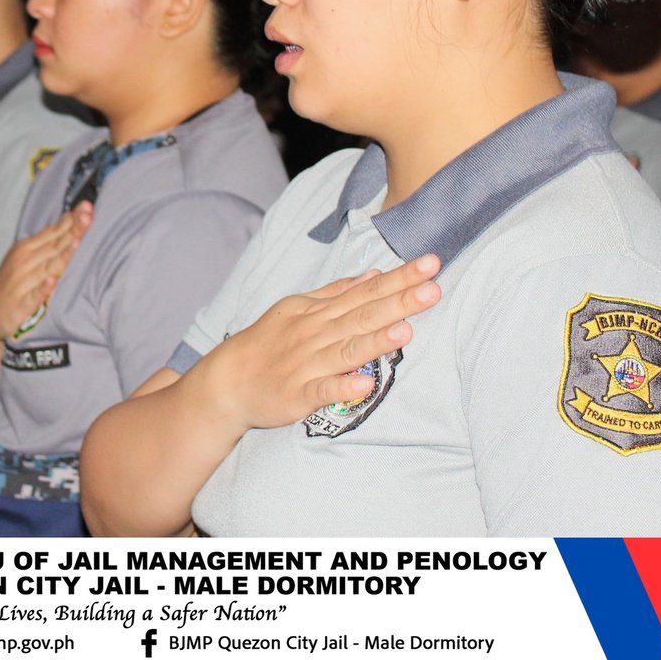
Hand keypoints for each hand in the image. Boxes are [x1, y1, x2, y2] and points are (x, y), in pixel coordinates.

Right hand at [0, 204, 92, 340]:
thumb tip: (71, 219)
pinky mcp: (21, 305)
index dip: (71, 219)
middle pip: (54, 246)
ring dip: (61, 255)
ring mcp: (22, 283)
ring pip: (46, 268)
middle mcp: (24, 262)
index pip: (54, 231)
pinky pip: (34, 296)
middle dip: (72, 231)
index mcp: (27, 248)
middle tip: (88, 216)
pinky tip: (51, 280)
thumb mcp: (27, 256)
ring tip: (76, 242)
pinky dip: (43, 288)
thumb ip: (49, 240)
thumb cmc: (13, 280)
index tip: (87, 206)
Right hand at [189, 254, 441, 434]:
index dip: (399, 279)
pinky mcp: (298, 395)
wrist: (227, 380)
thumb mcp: (297, 308)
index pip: (366, 291)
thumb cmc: (268, 342)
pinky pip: (323, 391)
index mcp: (319, 312)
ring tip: (406, 331)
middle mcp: (316, 334)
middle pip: (363, 315)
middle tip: (433, 288)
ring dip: (375, 341)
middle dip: (398, 302)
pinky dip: (343, 388)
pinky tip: (365, 385)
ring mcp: (307, 365)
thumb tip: (373, 274)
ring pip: (346, 351)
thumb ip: (335, 292)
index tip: (430, 264)